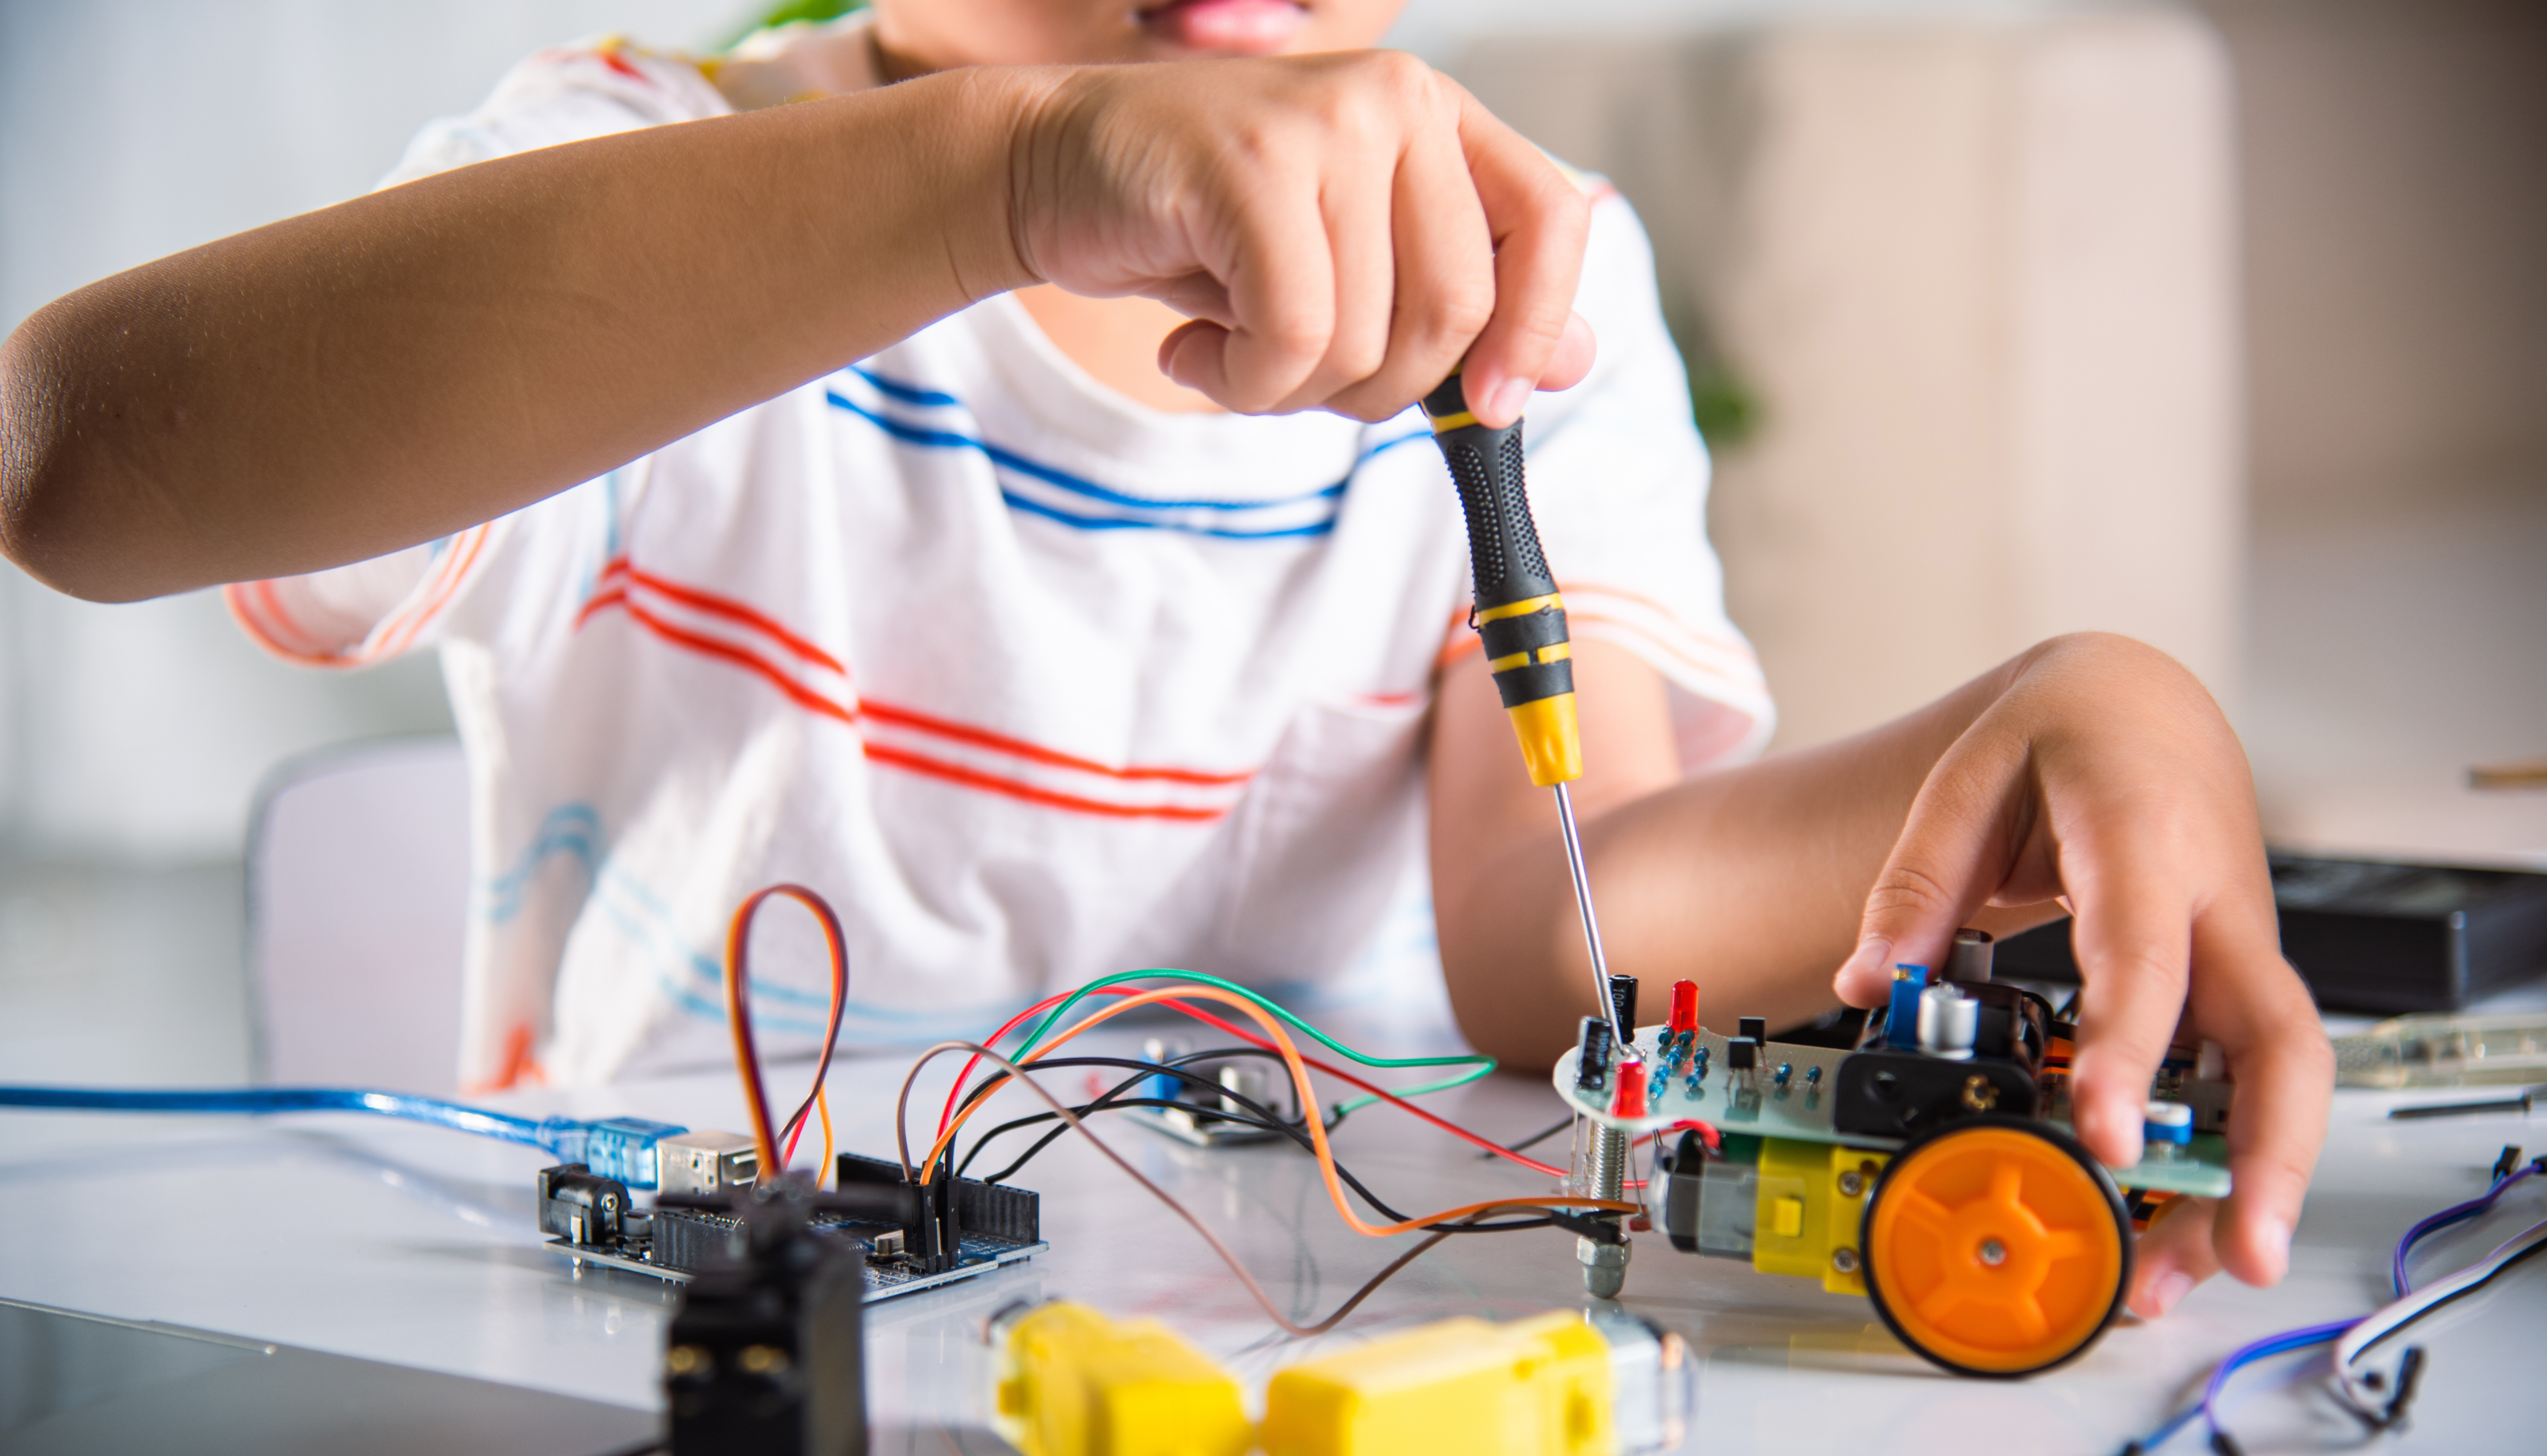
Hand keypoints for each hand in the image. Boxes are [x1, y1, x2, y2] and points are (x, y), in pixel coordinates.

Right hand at [1005, 51, 1595, 425]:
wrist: (1055, 173)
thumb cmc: (1206, 231)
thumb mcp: (1348, 270)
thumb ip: (1463, 310)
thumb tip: (1577, 361)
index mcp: (1438, 118)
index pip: (1552, 220)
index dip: (1537, 328)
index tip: (1491, 405)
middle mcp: (1396, 101)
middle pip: (1458, 307)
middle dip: (1382, 388)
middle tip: (1299, 374)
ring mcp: (1324, 122)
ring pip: (1366, 337)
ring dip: (1292, 389)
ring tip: (1231, 349)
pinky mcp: (1250, 163)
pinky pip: (1293, 333)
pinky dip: (1242, 379)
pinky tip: (1193, 348)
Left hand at [1829, 632, 2331, 1315]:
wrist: (2141, 707)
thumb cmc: (2062, 738)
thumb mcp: (1968, 779)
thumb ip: (1915, 882)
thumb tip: (1864, 981)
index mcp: (2144, 842)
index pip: (2144, 961)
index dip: (2132, 1054)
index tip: (2109, 1137)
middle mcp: (2215, 905)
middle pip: (2279, 1038)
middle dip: (2267, 1154)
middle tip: (2235, 1254)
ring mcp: (2238, 948)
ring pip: (2283, 1071)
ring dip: (2253, 1176)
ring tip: (2192, 1268)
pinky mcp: (2235, 980)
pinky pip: (2252, 1072)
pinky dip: (2232, 1149)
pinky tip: (2187, 1214)